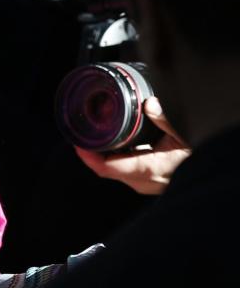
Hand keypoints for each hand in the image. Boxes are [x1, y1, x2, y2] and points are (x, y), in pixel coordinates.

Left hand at [75, 97, 190, 194]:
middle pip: (106, 167)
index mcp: (145, 169)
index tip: (78, 143)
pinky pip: (124, 170)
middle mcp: (140, 181)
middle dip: (93, 152)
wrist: (209, 175)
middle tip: (85, 134)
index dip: (88, 156)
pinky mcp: (145, 182)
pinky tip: (118, 144)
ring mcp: (142, 184)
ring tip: (98, 136)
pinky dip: (117, 157)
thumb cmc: (198, 160)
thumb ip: (164, 120)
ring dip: (105, 154)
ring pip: (114, 169)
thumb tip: (150, 104)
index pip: (105, 167)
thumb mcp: (183, 137)